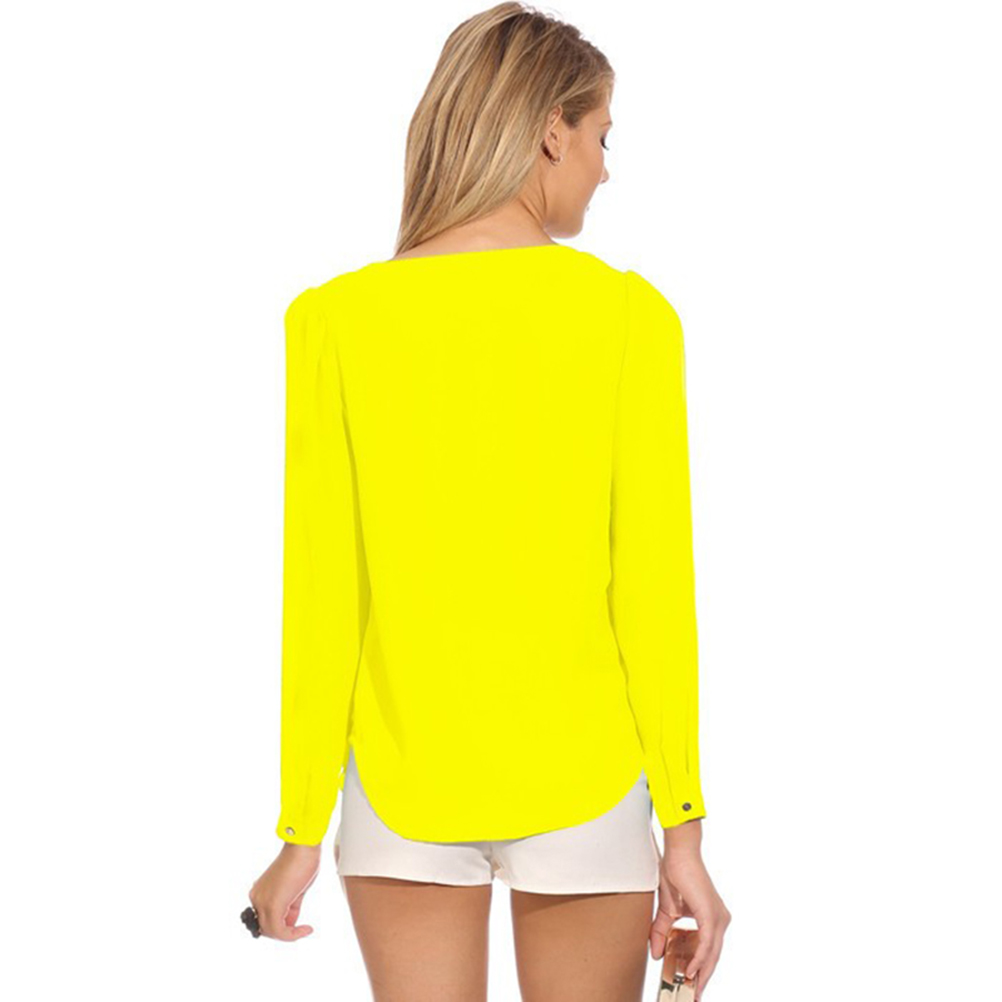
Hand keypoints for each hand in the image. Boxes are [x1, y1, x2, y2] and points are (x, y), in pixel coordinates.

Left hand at [247, 842, 322, 940]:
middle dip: (285, 931)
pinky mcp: (272, 904)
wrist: (304, 845)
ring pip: (272, 931)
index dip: (283, 926)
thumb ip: (290, 907)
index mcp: (260, 892)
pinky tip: (306, 929)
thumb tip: (291, 923)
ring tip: (304, 929)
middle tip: (302, 928)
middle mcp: (257, 897)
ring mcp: (262, 901)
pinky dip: (292, 935)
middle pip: (267, 928)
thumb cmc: (302, 860)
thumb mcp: (295, 889)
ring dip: (289, 934)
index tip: (299, 926)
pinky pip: (279, 930)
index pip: (267, 919)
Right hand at [649, 846, 730, 999]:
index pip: (708, 950)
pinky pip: (707, 945)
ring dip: (700, 974)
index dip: (700, 969)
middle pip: (712, 957)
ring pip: (711, 954)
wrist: (678, 854)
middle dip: (702, 978)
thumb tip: (655, 953)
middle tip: (692, 995)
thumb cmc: (675, 875)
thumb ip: (661, 932)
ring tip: (691, 989)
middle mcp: (720, 919)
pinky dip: (698, 960)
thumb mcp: (666, 911)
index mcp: (711, 918)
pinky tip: (690, 971)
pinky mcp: (711, 915)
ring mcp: (718, 918)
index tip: (691, 985)